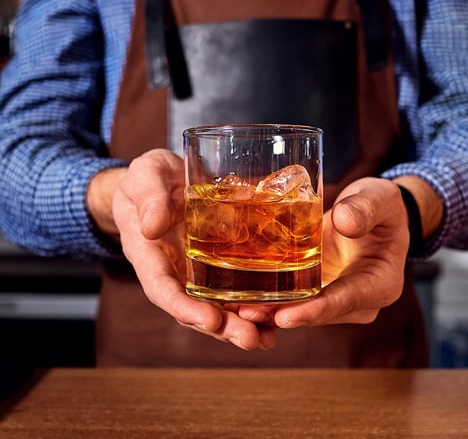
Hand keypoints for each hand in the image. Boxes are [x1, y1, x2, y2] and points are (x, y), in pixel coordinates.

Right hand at [111, 149, 275, 350]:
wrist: (165, 178)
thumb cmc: (149, 177)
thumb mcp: (145, 176)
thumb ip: (148, 198)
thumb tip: (151, 227)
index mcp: (149, 253)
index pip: (162, 289)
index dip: (184, 308)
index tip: (210, 321)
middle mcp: (172, 269)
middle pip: (193, 307)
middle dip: (221, 327)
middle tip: (250, 339)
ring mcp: (194, 267)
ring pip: (214, 303)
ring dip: (239, 323)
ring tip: (267, 338)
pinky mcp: (214, 259)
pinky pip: (230, 284)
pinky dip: (249, 302)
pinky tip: (273, 313)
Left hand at [239, 177, 409, 327]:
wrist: (374, 215)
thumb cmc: (381, 207)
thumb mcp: (380, 198)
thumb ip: (366, 208)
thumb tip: (344, 222)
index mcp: (380, 283)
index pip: (345, 300)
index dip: (314, 310)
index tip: (284, 317)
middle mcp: (360, 301)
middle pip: (319, 313)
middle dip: (283, 315)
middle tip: (246, 313)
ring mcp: (339, 300)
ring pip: (304, 311)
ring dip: (272, 312)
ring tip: (238, 309)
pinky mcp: (322, 291)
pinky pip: (298, 300)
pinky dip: (274, 301)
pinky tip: (245, 299)